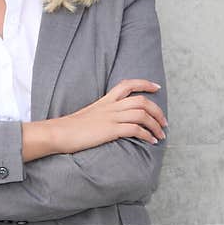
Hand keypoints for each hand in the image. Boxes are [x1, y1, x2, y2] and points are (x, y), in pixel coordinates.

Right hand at [51, 79, 166, 153]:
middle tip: (164, 122)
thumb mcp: (90, 115)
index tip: (156, 87)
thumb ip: (103, 114)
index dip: (144, 83)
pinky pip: (135, 129)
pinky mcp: (110, 130)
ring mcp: (111, 117)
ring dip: (156, 124)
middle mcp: (110, 106)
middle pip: (141, 100)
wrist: (59, 132)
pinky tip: (151, 141)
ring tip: (161, 134)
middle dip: (157, 111)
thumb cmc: (71, 127)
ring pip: (141, 114)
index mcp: (105, 100)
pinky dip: (147, 135)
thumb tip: (114, 121)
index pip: (127, 85)